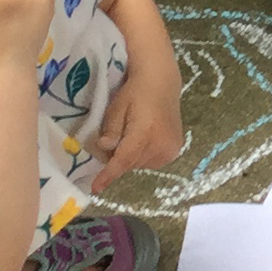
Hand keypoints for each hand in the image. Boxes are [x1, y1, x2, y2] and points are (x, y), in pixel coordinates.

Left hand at [87, 68, 184, 189]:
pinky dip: (142, 156)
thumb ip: (111, 130)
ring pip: (140, 165)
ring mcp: (171, 150)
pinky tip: (142, 140)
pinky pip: (152, 162)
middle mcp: (161, 145)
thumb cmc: (135, 92)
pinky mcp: (175, 151)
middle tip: (112, 142)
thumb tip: (104, 149)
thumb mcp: (117, 107)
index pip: (123, 160)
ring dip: (131, 157)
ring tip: (130, 137)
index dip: (108, 175)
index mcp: (146, 133)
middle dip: (118, 159)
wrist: (161, 83)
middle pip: (131, 164)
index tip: (96, 188)